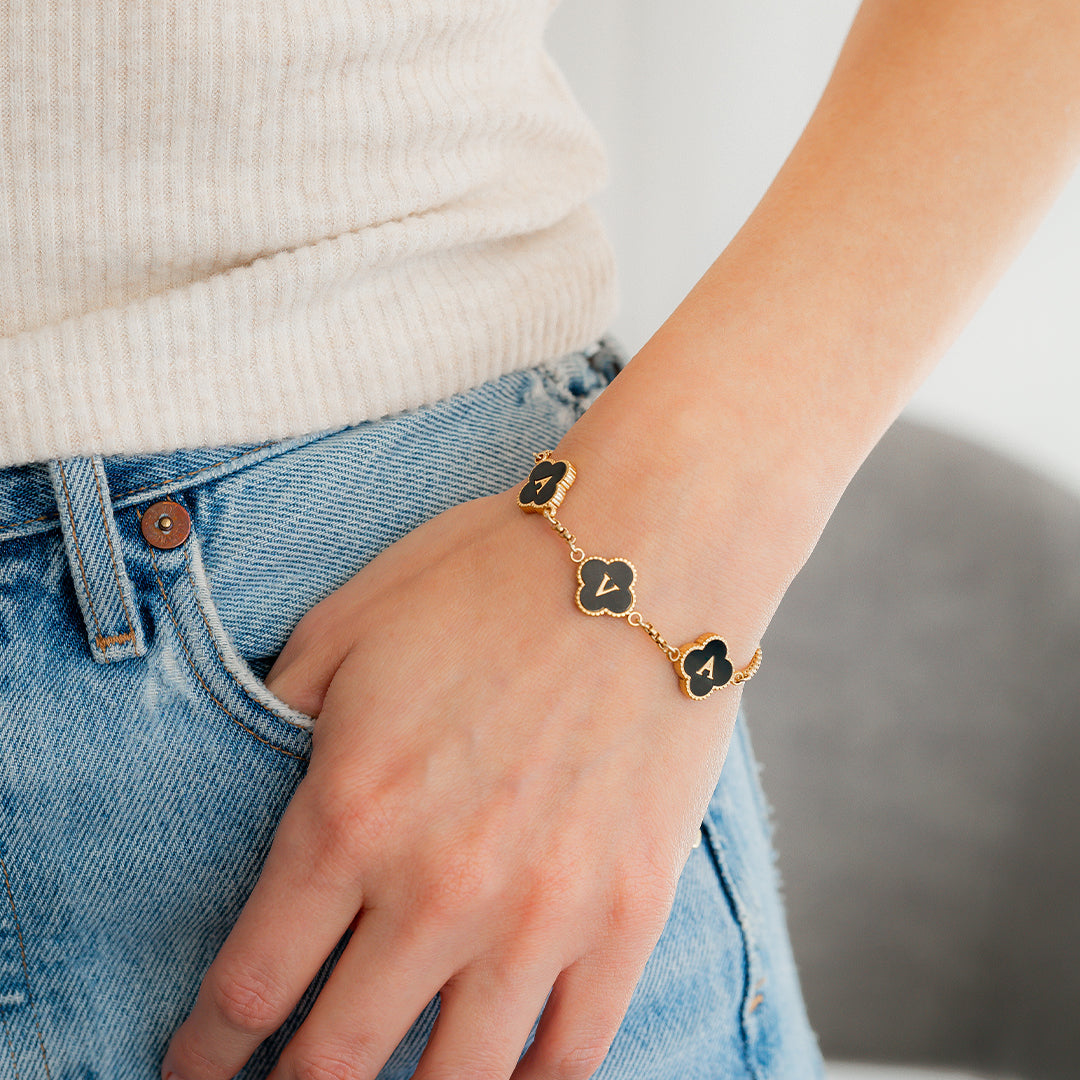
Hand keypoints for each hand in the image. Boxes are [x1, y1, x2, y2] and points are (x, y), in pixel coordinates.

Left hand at [161, 485, 740, 1079]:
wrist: (644, 557)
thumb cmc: (491, 576)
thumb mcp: (346, 625)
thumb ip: (276, 715)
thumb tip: (255, 793)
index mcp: (350, 815)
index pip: (248, 988)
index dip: (205, 1050)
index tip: (197, 1066)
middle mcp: (437, 888)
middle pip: (334, 1063)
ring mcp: (542, 913)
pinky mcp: (628, 915)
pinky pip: (571, 1056)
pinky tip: (497, 1075)